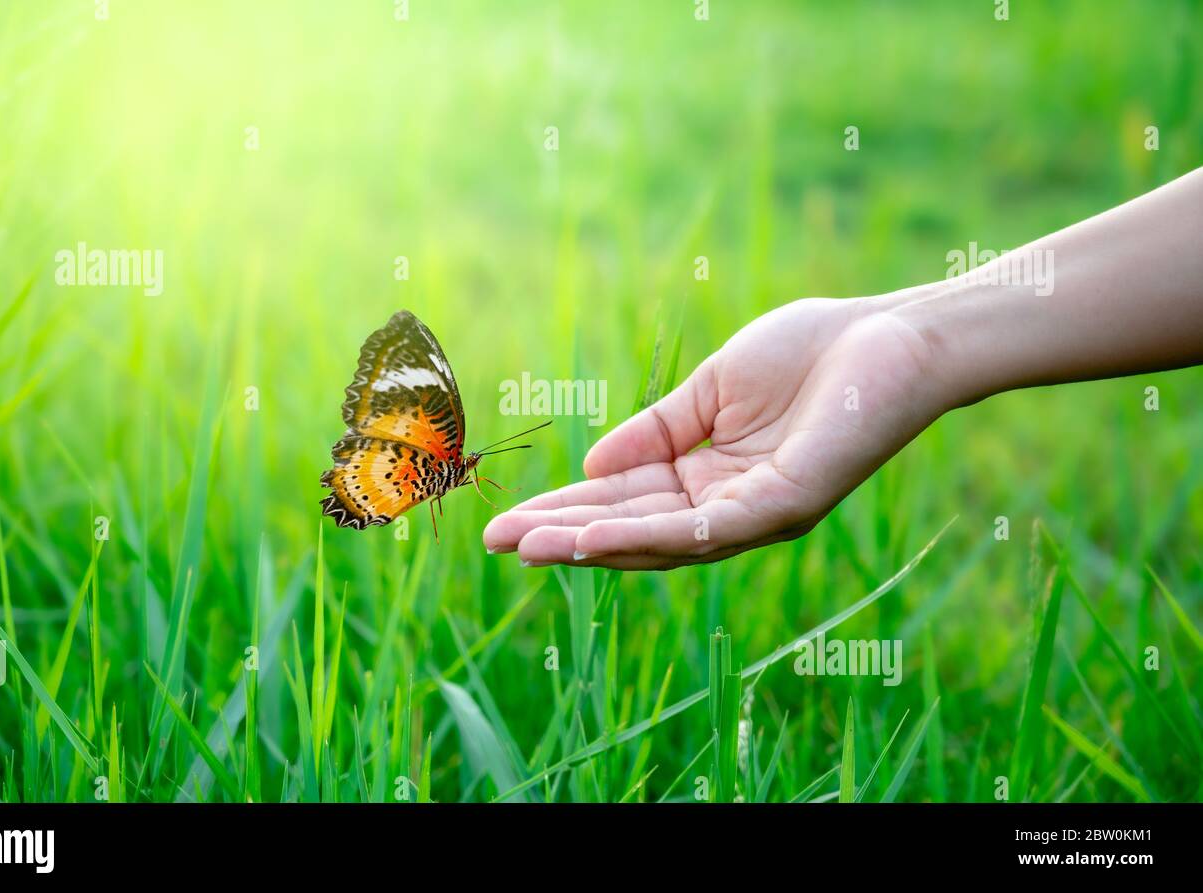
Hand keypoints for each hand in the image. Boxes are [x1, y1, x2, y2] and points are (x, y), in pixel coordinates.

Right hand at [483, 296, 952, 569]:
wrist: (892, 337)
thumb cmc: (811, 352)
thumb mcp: (712, 392)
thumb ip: (657, 431)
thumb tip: (592, 465)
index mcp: (713, 479)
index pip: (628, 500)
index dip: (569, 508)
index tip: (510, 518)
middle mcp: (732, 509)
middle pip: (633, 528)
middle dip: (563, 536)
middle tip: (495, 544)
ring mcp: (758, 514)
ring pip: (660, 540)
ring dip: (589, 545)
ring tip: (526, 547)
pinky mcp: (784, 506)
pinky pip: (704, 530)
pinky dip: (644, 536)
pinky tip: (592, 538)